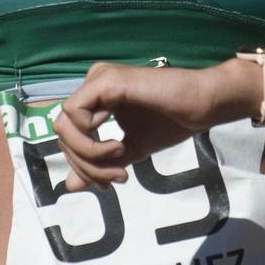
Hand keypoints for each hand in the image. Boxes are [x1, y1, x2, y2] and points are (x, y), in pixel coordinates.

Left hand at [53, 60, 257, 191]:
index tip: (113, 180)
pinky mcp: (107, 81)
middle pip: (62, 132)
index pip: (69, 134)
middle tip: (117, 176)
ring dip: (89, 155)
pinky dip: (90, 139)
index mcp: (97, 97)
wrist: (202, 105)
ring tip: (120, 159)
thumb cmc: (172, 122)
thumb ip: (100, 165)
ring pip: (64, 125)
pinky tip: (118, 144)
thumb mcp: (130, 150)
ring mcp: (98, 79)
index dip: (84, 165)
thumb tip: (69, 186)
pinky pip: (75, 114)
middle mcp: (93, 83)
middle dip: (85, 164)